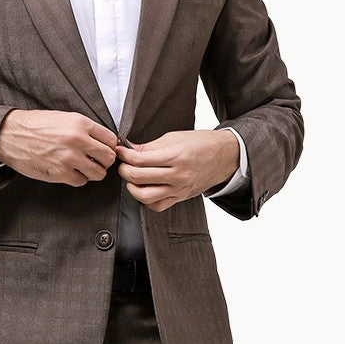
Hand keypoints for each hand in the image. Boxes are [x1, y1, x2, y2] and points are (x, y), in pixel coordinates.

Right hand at [0, 109, 118, 186]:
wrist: (10, 135)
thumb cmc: (34, 125)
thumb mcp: (63, 118)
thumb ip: (84, 129)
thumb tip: (102, 141)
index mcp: (80, 124)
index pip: (111, 139)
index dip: (109, 146)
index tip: (104, 150)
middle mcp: (78, 140)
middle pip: (109, 158)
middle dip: (104, 161)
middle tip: (96, 161)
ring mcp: (69, 158)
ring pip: (98, 173)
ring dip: (93, 172)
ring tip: (83, 167)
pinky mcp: (59, 173)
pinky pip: (81, 181)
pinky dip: (78, 179)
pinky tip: (69, 171)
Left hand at [114, 129, 239, 210]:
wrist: (224, 156)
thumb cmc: (202, 144)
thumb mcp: (175, 137)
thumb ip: (150, 146)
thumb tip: (129, 149)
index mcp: (176, 157)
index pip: (140, 160)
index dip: (125, 155)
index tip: (120, 151)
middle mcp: (178, 176)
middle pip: (138, 178)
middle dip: (124, 170)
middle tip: (123, 163)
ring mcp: (179, 190)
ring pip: (145, 196)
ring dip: (132, 187)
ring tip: (132, 178)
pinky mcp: (180, 198)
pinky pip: (157, 206)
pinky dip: (146, 199)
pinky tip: (145, 189)